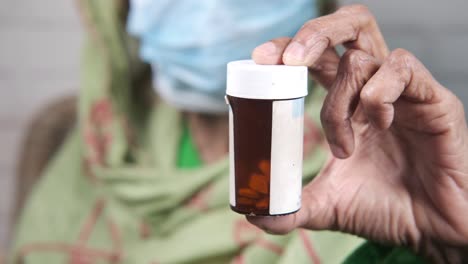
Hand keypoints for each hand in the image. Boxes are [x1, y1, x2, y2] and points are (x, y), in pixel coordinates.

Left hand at [248, 5, 467, 262]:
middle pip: (348, 27)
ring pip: (362, 56)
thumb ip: (291, 206)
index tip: (261, 57)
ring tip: (344, 146)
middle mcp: (374, 88)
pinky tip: (380, 126)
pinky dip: (378, 94)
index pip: (317, 55)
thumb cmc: (386, 210)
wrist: (433, 232)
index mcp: (348, 102)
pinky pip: (402, 69)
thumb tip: (253, 214)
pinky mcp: (434, 100)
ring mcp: (404, 91)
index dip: (288, 47)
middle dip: (312, 34)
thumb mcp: (328, 205)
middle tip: (289, 61)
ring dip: (339, 100)